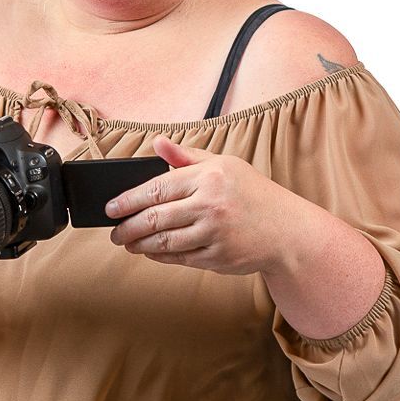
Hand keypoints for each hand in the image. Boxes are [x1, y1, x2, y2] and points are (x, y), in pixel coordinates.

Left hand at [106, 135, 304, 274]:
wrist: (288, 231)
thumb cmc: (253, 194)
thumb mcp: (224, 165)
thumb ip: (186, 156)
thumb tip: (156, 143)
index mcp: (209, 177)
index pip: (157, 188)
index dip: (128, 200)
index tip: (111, 207)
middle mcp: (211, 205)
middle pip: (155, 218)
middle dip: (128, 226)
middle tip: (115, 231)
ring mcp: (214, 233)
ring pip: (164, 241)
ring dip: (139, 244)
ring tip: (127, 242)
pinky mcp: (218, 258)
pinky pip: (179, 258)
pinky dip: (160, 255)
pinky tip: (150, 251)